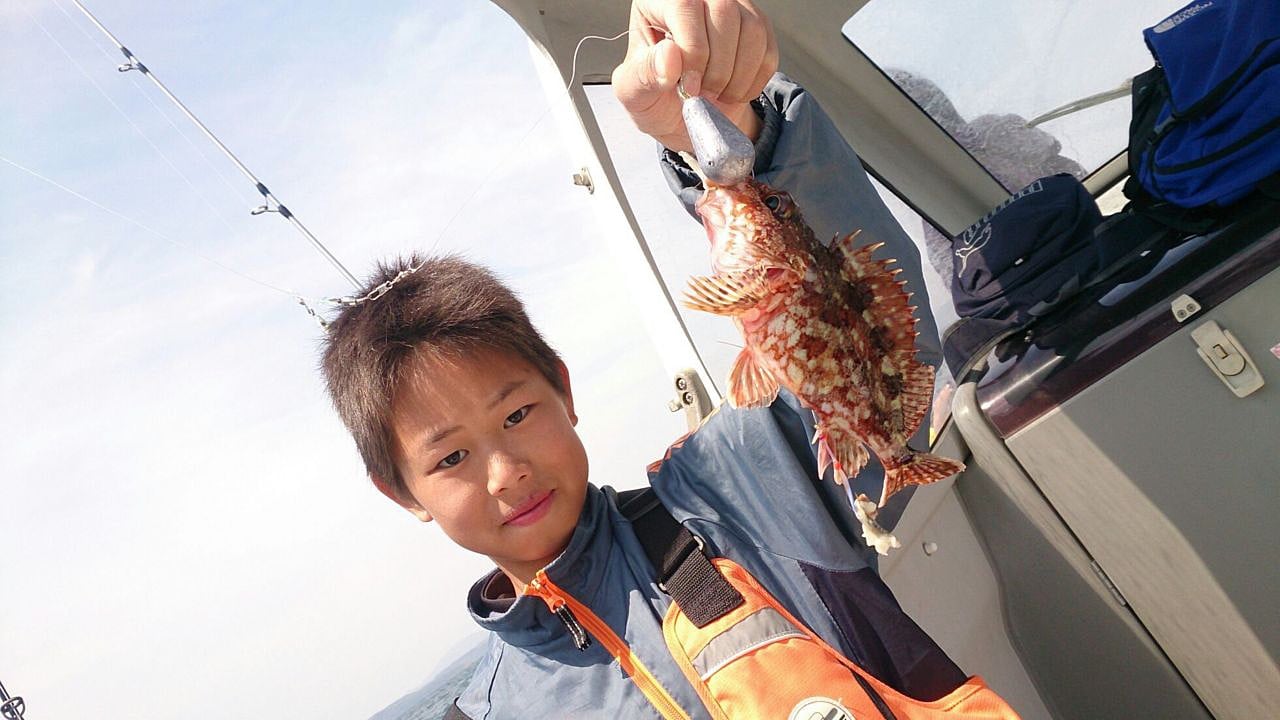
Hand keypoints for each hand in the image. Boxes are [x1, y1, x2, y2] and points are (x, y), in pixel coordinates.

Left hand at [612, 0, 777, 152]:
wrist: (685, 116)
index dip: (693, 49)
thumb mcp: (635, 94)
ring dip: (737, 74)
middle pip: (723, 11)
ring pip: (751, 28)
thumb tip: (669, 56)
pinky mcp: (756, 26)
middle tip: (702, 93)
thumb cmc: (654, 98)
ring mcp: (731, 7)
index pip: (684, 6)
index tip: (690, 87)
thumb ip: (645, 75)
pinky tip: (733, 92)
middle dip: (717, 65)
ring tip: (717, 94)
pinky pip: (768, 48)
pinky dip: (753, 80)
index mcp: (658, 3)